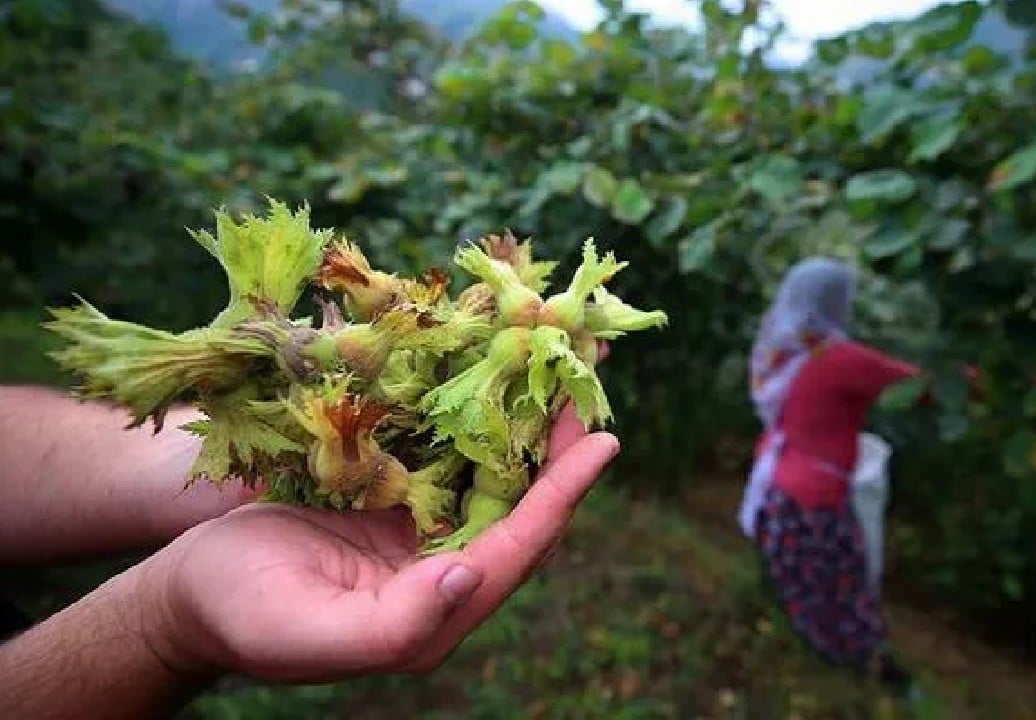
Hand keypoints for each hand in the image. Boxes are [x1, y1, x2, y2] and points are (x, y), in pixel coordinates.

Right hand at [137, 407, 618, 684]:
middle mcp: (444, 572)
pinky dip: (476, 412)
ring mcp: (424, 533)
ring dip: (527, 416)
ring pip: (493, 471)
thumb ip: (396, 624)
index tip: (603, 444)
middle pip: (521, 503)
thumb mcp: (308, 632)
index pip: (517, 550)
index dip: (562, 497)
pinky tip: (493, 368)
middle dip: (558, 441)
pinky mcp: (398, 500)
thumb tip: (470, 578)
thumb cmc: (239, 615)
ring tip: (561, 358)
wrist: (189, 593)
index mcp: (436, 613)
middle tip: (589, 372)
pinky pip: (451, 452)